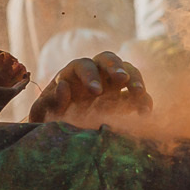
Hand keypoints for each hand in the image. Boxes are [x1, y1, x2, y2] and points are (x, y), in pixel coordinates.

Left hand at [28, 51, 153, 123]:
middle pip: (108, 59)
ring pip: (128, 70)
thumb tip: (64, 86)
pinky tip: (145, 112)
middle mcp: (95, 72)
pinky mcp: (124, 97)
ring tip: (139, 93)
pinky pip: (138, 94)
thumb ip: (50, 101)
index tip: (96, 91)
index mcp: (73, 72)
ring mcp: (112, 84)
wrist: (61, 130)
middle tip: (123, 79)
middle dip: (116, 67)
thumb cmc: (50, 118)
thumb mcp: (43, 112)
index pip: (83, 66)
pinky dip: (144, 100)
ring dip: (135, 79)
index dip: (90, 76)